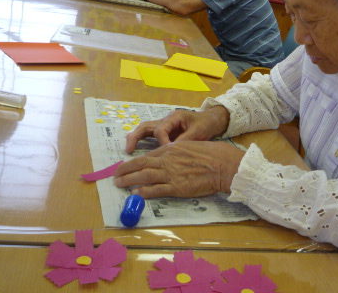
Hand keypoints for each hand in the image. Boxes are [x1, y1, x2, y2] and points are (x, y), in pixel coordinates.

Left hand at [113, 140, 243, 197]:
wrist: (223, 165)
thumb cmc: (212, 154)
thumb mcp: (191, 145)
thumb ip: (177, 151)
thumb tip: (169, 155)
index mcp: (172, 149)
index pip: (148, 156)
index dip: (134, 161)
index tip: (125, 166)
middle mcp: (168, 160)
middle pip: (141, 165)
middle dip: (125, 170)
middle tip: (115, 176)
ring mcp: (171, 174)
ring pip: (144, 177)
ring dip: (129, 180)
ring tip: (119, 185)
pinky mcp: (177, 188)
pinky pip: (156, 190)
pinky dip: (144, 191)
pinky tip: (135, 193)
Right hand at [124, 106, 229, 151]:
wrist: (213, 120)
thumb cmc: (206, 124)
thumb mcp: (198, 132)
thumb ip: (185, 140)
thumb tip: (172, 151)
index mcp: (174, 117)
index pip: (160, 129)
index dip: (161, 141)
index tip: (166, 151)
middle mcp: (166, 120)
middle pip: (146, 126)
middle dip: (136, 137)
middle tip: (128, 150)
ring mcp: (165, 125)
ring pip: (146, 130)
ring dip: (136, 138)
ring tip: (128, 150)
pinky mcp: (166, 132)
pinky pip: (151, 135)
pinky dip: (143, 141)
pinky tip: (137, 151)